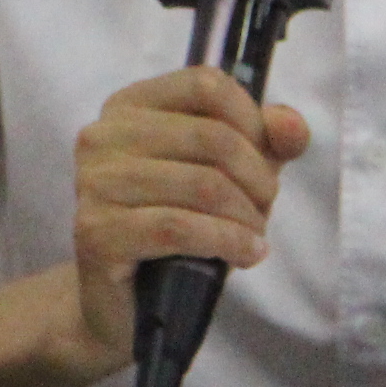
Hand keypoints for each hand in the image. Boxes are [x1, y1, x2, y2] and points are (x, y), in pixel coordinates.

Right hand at [69, 68, 310, 361]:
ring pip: (202, 184)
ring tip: (255, 236)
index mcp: (129, 105)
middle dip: (256, 177)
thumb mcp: (229, 174)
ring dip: (246, 216)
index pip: (205, 84)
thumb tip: (291, 125)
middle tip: (265, 208)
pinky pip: (180, 228)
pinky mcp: (96, 232)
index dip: (252, 119)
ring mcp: (94, 183)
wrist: (125, 303)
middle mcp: (103, 135)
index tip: (267, 158)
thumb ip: (266, 140)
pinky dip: (227, 241)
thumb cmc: (176, 226)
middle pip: (211, 136)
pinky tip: (246, 254)